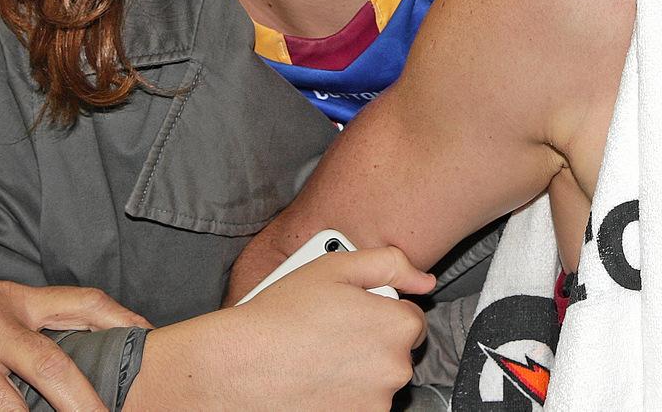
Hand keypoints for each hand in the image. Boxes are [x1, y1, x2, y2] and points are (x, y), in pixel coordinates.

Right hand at [144, 246, 434, 410]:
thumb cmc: (281, 315)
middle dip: (370, 344)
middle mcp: (394, 371)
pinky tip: (314, 383)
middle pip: (395, 354)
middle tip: (329, 336)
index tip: (354, 315)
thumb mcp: (335, 266)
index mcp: (397, 327)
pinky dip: (342, 398)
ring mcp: (375, 405)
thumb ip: (390, 264)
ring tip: (316, 360)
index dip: (381, 314)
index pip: (410, 321)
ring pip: (376, 384)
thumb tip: (425, 280)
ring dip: (357, 374)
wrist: (237, 367)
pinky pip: (358, 406)